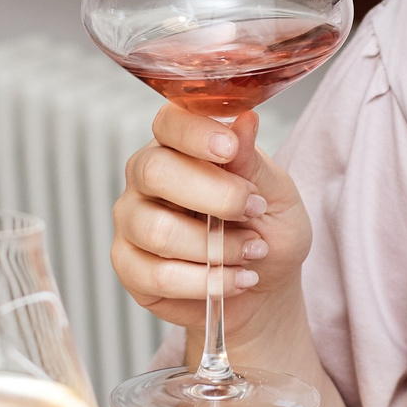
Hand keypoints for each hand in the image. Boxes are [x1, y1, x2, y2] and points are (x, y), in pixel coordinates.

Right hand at [110, 104, 311, 342]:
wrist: (266, 285)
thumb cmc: (268, 230)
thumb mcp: (276, 194)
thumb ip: (253, 161)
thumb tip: (245, 121)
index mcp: (179, 146)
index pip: (170, 123)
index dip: (196, 133)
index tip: (230, 148)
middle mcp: (145, 178)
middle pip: (154, 172)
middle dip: (214, 196)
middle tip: (254, 210)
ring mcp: (132, 222)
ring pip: (157, 230)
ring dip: (216, 247)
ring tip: (251, 252)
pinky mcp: (130, 267)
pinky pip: (159, 275)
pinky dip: (207, 282)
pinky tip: (235, 280)